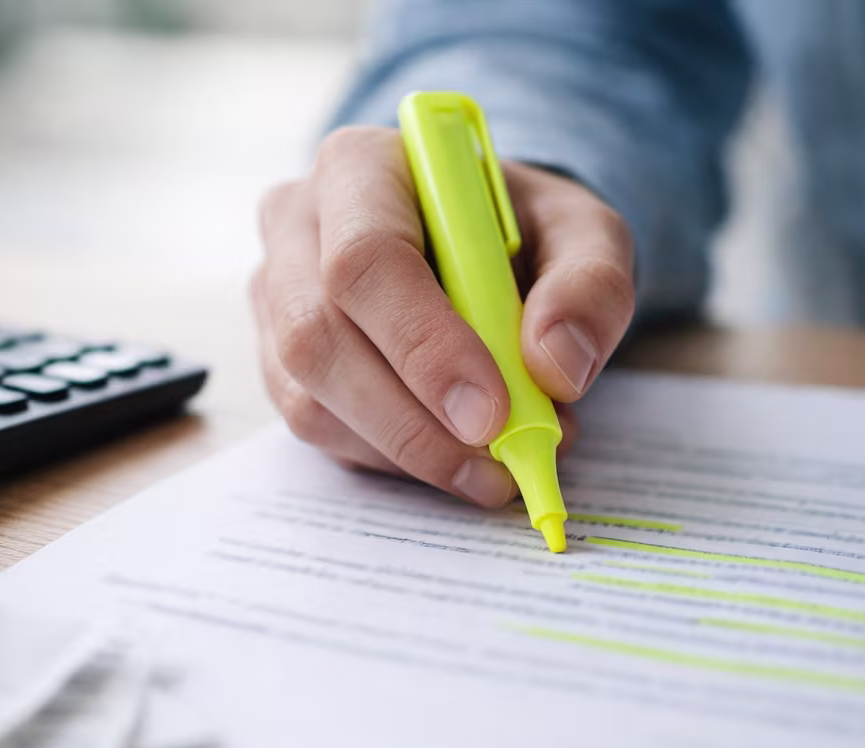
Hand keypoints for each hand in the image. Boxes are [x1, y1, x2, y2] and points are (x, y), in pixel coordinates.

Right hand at [250, 125, 634, 506]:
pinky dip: (392, 458)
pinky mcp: (276, 361)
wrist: (477, 243)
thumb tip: (556, 365)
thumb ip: (590, 285)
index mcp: (359, 167)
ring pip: (308, 398)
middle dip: (411, 420)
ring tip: (494, 462)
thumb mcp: (584, 232)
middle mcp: (295, 227)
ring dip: (406, 450)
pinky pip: (317, 429)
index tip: (490, 412)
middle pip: (318, 338)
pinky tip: (453, 452)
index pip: (364, 259)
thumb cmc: (519, 229)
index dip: (422, 344)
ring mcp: (273, 298)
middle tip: (496, 462)